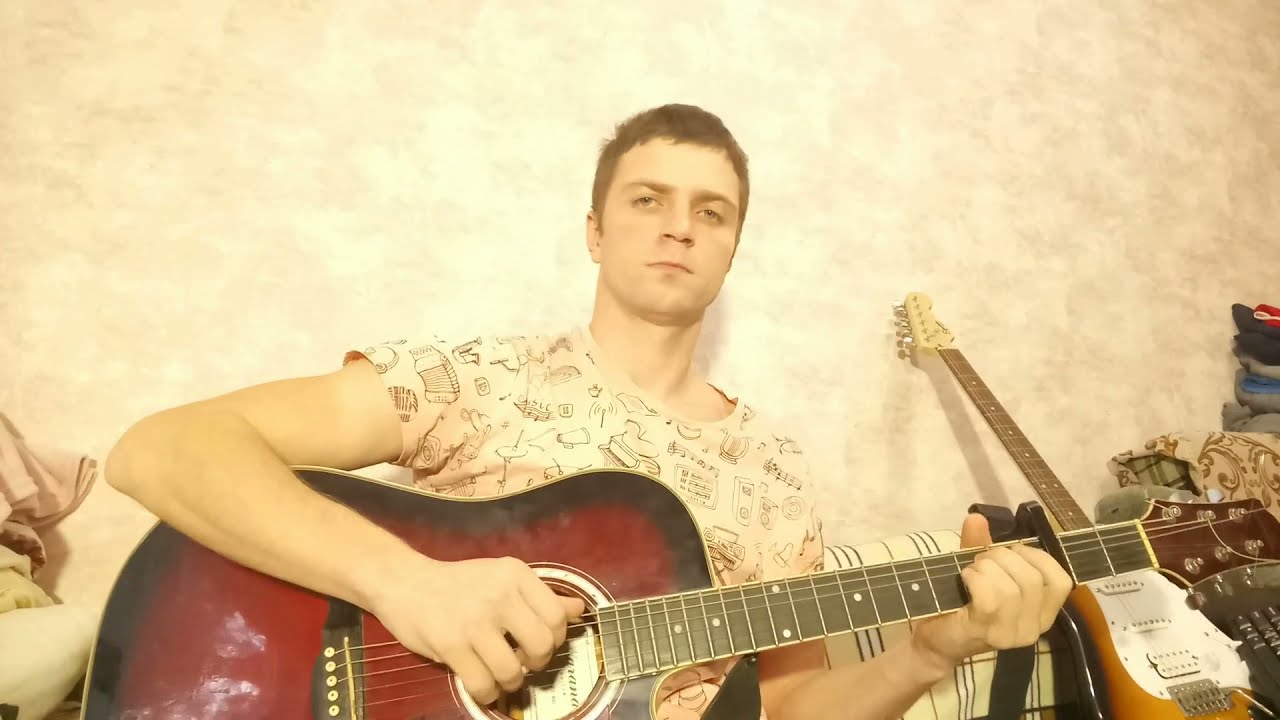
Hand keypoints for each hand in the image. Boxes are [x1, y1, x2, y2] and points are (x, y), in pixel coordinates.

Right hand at [367, 555, 585, 704]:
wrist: (405, 583)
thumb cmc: (459, 584)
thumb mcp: (502, 579)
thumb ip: (540, 596)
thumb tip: (579, 610)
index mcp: (516, 575)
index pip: (557, 616)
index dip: (555, 639)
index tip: (538, 642)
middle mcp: (499, 594)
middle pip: (542, 645)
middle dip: (537, 663)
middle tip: (523, 661)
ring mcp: (474, 621)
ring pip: (513, 671)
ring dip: (511, 681)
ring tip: (500, 674)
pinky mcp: (451, 644)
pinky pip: (483, 684)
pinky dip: (487, 693)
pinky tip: (483, 684)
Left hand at [910, 514, 1072, 671]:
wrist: (935, 641)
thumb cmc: (964, 605)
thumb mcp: (981, 572)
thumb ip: (983, 545)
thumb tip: (977, 517)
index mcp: (1043, 613)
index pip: (1060, 581)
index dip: (1036, 557)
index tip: (1011, 553)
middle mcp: (1035, 627)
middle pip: (1033, 579)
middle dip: (1004, 557)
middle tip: (982, 562)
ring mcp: (1012, 634)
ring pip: (1011, 587)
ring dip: (986, 568)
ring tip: (972, 573)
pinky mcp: (987, 631)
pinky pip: (990, 596)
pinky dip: (975, 578)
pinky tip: (965, 580)